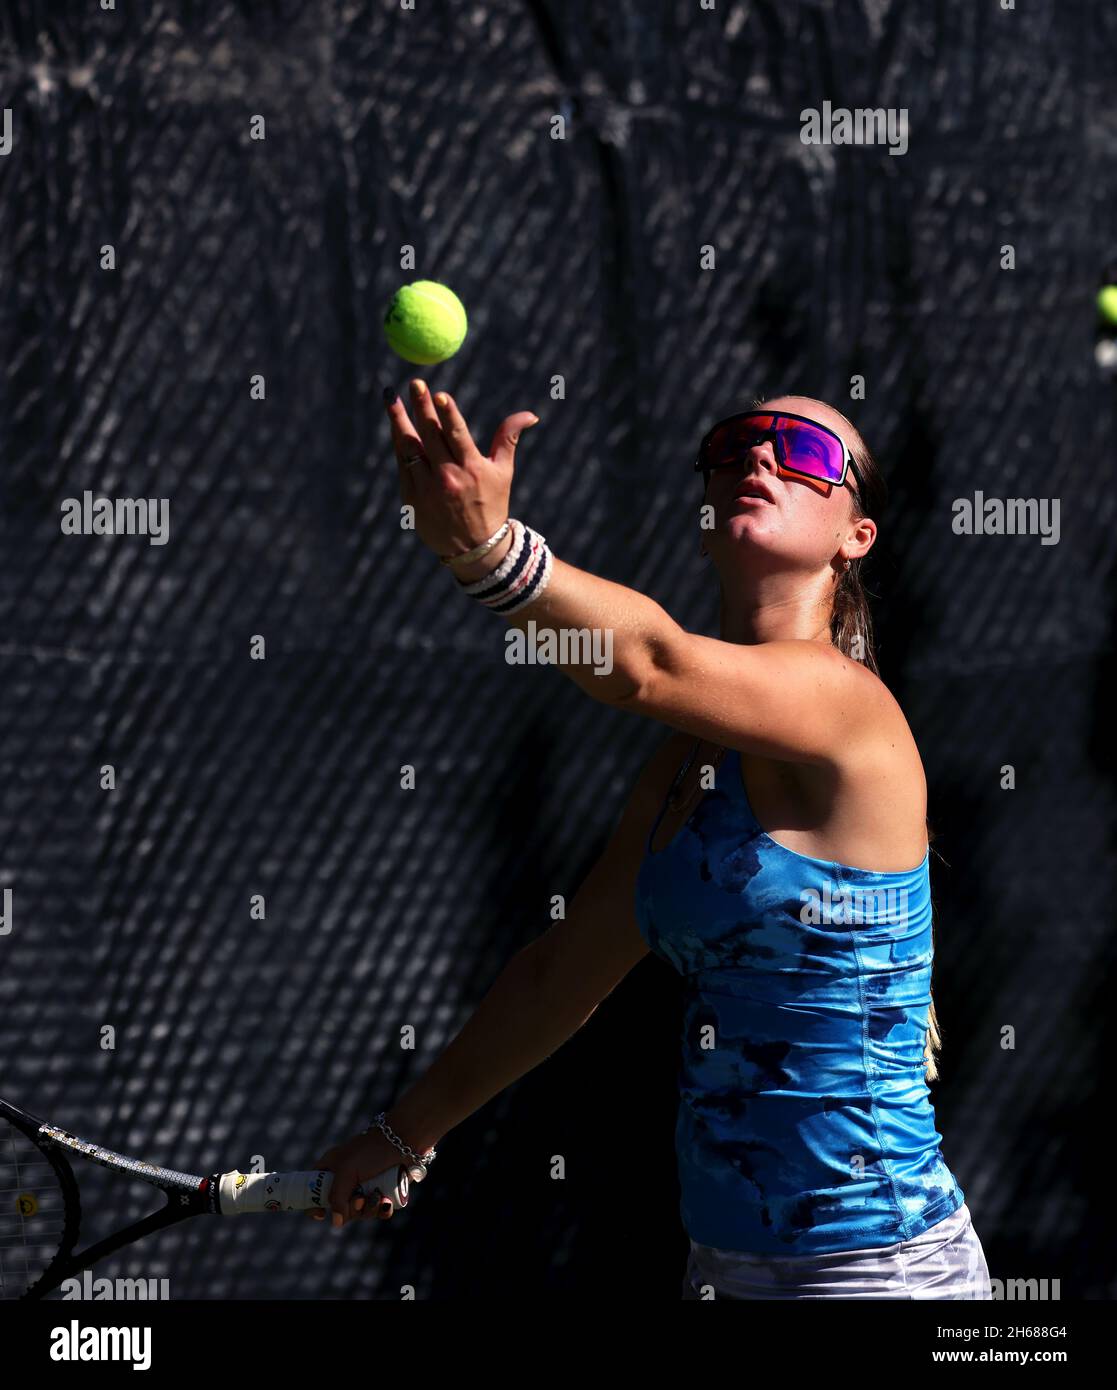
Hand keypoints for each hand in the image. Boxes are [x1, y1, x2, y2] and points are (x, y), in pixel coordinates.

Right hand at [306, 1129, 408, 1228]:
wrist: (405, 1139)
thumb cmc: (371, 1150)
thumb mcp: (347, 1170)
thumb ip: (336, 1197)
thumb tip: (337, 1222)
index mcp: (331, 1168)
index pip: (313, 1189)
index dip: (314, 1204)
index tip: (321, 1215)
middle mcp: (347, 1178)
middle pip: (339, 1207)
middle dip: (350, 1209)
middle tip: (359, 1198)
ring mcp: (365, 1185)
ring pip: (360, 1211)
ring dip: (368, 1209)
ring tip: (378, 1196)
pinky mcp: (383, 1190)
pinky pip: (378, 1210)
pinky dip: (382, 1210)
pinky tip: (386, 1202)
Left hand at [386, 377, 538, 561]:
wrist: (473, 548)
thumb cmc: (491, 504)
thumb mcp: (504, 472)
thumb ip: (508, 438)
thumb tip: (530, 414)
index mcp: (471, 469)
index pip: (457, 434)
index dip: (447, 413)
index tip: (438, 394)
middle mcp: (448, 478)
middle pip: (429, 435)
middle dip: (420, 406)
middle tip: (415, 384)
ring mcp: (426, 488)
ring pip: (409, 447)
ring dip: (399, 420)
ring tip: (391, 398)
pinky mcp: (411, 497)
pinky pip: (402, 464)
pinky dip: (399, 443)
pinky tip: (395, 425)